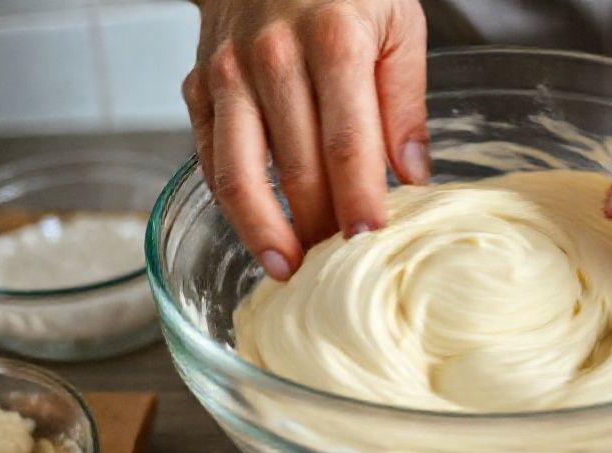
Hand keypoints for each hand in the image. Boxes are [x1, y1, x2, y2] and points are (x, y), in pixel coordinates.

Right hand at [183, 0, 429, 279]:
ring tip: (288, 268)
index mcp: (333, 42)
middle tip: (340, 266)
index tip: (369, 241)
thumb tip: (413, 175)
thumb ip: (406, 101)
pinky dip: (232, 203)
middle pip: (297, 168)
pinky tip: (257, 232)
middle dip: (320, 226)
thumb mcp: (399, 22)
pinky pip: (210, 159)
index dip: (359, 200)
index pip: (348, 143)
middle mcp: (273, 59)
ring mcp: (228, 75)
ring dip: (265, 231)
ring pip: (240, 174)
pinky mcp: (199, 88)